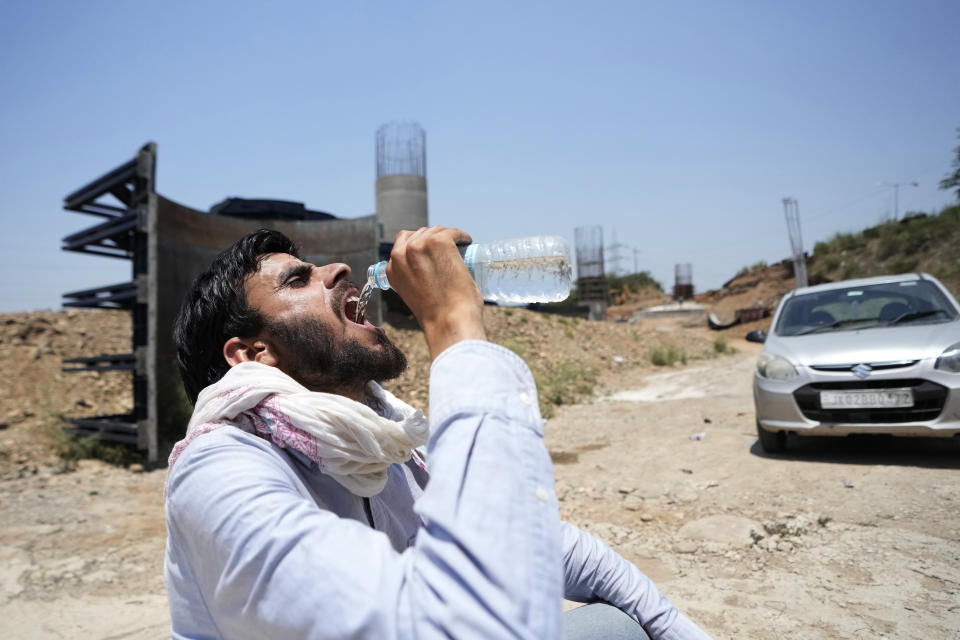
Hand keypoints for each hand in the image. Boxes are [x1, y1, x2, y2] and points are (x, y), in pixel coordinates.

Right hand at [386, 226, 486, 358]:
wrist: (449, 321)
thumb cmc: (438, 316)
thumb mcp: (414, 296)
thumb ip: (414, 280)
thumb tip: (430, 271)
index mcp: (391, 270)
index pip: (402, 244)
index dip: (419, 246)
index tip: (431, 252)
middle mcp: (400, 255)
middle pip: (419, 234)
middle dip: (433, 239)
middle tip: (448, 250)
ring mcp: (418, 246)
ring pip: (436, 231)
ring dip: (447, 237)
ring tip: (459, 247)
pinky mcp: (438, 242)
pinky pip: (452, 232)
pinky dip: (461, 236)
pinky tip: (466, 241)